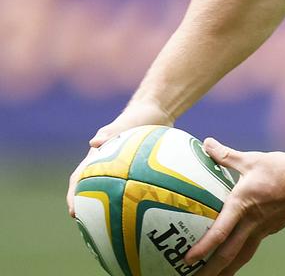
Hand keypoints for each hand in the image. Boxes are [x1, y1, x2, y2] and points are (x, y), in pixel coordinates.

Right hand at [67, 99, 174, 215]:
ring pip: (114, 192)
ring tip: (116, 226)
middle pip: (94, 190)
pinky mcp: (140, 170)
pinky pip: (137, 188)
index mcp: (99, 157)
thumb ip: (110, 132)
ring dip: (112, 207)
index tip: (73, 212)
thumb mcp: (125, 123)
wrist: (158, 110)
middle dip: (90, 208)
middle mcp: (108, 165)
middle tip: (91, 227)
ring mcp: (124, 168)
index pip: (79, 179)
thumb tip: (93, 143)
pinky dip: (137, 199)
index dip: (73, 196)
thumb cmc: (139, 115)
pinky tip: (147, 213)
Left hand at [185, 138, 284, 275]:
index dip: (203, 247)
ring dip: (226, 270)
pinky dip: (239, 256)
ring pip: (241, 255)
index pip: (220, 232)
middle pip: (229, 254)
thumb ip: (227, 155)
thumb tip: (207, 143)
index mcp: (243, 206)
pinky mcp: (271, 228)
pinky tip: (235, 255)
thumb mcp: (253, 160)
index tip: (187, 259)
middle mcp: (252, 223)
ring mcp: (263, 229)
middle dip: (212, 270)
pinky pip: (251, 246)